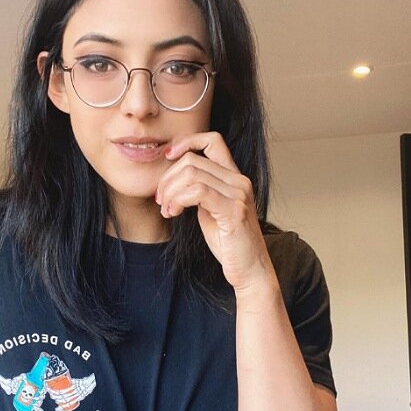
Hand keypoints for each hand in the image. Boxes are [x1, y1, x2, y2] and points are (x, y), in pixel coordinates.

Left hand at [155, 132, 274, 292]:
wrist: (250, 270)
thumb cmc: (229, 243)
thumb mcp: (211, 211)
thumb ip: (200, 191)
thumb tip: (174, 180)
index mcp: (234, 177)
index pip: (212, 140)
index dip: (187, 142)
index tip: (168, 157)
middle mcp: (239, 180)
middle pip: (192, 160)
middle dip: (167, 178)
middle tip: (160, 200)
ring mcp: (238, 194)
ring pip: (191, 174)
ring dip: (170, 192)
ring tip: (167, 210)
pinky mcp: (233, 211)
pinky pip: (197, 192)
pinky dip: (178, 200)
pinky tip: (174, 213)